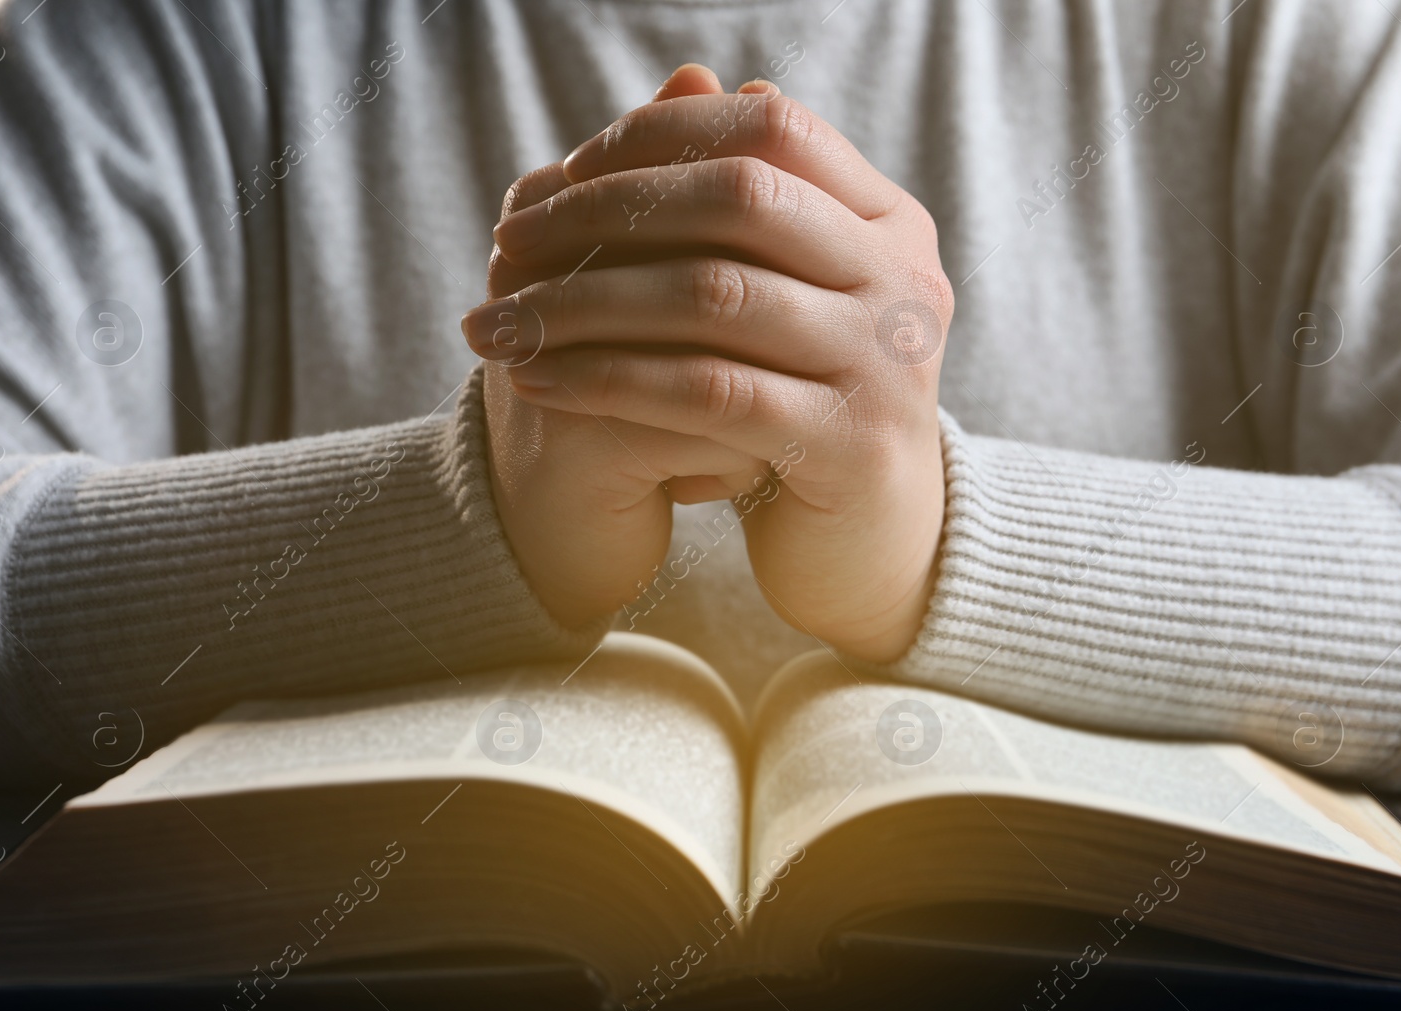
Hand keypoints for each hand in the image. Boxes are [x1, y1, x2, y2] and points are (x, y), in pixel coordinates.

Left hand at [463, 84, 951, 659]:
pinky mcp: (847, 446)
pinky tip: (537, 380)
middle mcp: (903, 281)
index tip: (561, 175)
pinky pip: (706, 391)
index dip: (657, 138)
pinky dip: (609, 377)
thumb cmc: (807, 403)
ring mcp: (885, 364)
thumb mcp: (783, 291)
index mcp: (891, 224)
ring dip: (583, 302)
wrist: (870, 544)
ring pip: (711, 296)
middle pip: (739, 198)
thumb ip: (743, 199)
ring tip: (496, 321)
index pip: (771, 129)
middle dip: (604, 212)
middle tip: (505, 243)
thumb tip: (688, 76)